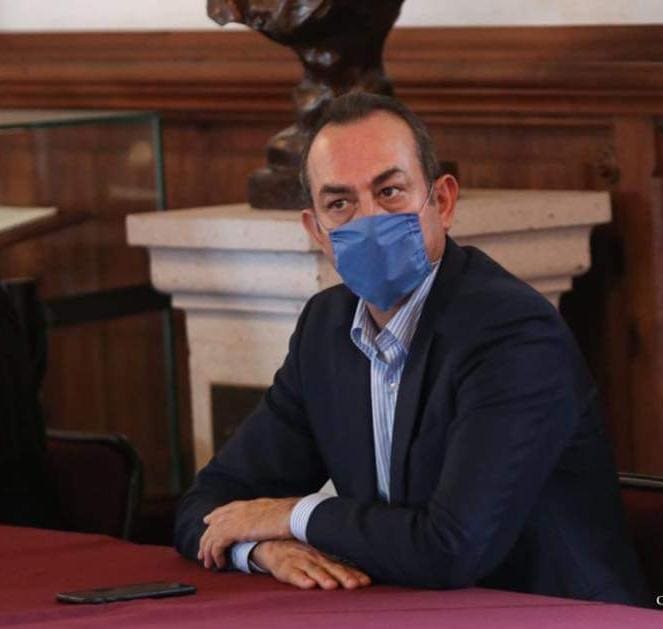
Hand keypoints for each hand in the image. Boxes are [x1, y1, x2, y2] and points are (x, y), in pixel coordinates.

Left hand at [198, 497, 298, 569]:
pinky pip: (216, 545)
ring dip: (208, 551)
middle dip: (206, 539)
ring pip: (211, 536)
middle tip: (202, 553)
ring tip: (208, 564)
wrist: (290, 515)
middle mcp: (236, 510)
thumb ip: (263, 515)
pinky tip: (220, 563)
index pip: (224, 509)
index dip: (214, 516)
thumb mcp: (272, 511)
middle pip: (213, 524)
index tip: (207, 522)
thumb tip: (267, 520)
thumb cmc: (288, 515)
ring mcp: (233, 519)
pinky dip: (216, 555)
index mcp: (246, 505)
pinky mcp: (233, 531)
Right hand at [252, 540, 370, 590]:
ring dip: (323, 578)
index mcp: (326, 556)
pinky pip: (293, 574)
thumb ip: (338, 562)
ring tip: (332, 586)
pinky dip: (301, 579)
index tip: (366, 582)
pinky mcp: (286, 568)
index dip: (355, 573)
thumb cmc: (302, 552)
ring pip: (314, 570)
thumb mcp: (320, 554)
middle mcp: (315, 557)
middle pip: (332, 568)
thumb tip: (365, 573)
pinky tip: (308, 584)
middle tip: (354, 585)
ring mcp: (301, 561)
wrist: (274, 544)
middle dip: (343, 576)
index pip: (343, 565)